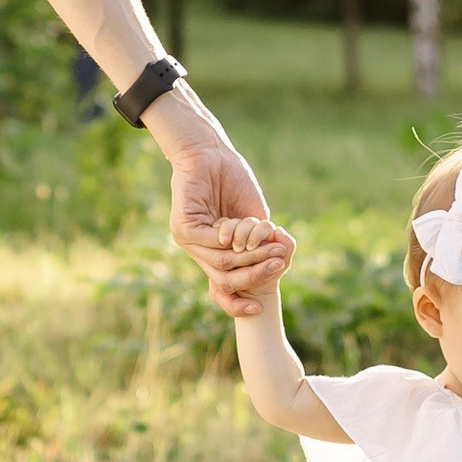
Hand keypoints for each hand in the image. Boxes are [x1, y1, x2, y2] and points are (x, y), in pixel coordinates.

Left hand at [165, 137, 278, 318]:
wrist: (211, 151)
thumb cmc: (233, 180)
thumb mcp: (252, 219)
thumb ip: (258, 243)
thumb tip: (276, 266)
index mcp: (212, 252)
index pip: (220, 290)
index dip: (237, 304)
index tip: (259, 309)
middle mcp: (196, 251)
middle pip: (224, 280)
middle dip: (255, 276)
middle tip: (279, 267)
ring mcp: (187, 240)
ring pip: (221, 263)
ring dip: (249, 258)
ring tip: (271, 250)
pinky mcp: (182, 226)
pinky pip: (212, 243)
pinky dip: (233, 239)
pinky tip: (246, 231)